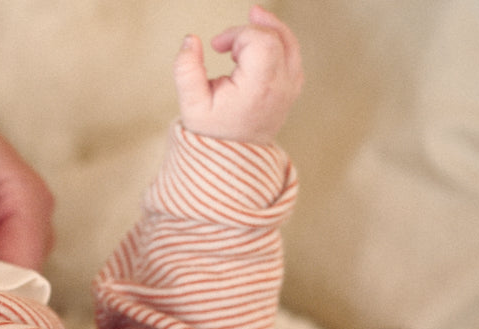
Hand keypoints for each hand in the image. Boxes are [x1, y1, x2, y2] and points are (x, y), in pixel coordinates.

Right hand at [174, 5, 303, 144]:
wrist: (232, 160)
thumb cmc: (211, 133)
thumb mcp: (190, 105)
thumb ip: (186, 70)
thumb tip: (190, 40)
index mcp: (258, 88)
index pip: (259, 41)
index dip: (236, 34)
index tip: (215, 46)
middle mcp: (280, 86)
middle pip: (276, 37)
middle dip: (250, 29)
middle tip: (226, 40)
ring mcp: (290, 88)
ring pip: (290, 43)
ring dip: (269, 28)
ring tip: (252, 19)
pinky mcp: (291, 89)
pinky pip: (293, 54)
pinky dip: (278, 41)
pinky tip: (259, 43)